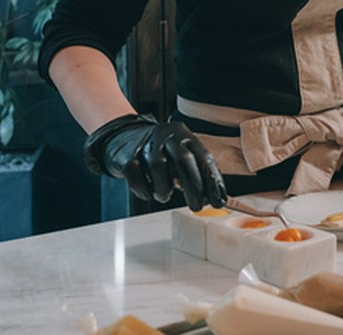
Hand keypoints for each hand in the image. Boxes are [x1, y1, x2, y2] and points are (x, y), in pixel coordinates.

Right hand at [84, 114, 226, 210]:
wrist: (123, 137)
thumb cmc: (158, 152)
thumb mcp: (179, 154)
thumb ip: (195, 171)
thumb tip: (214, 197)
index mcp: (184, 136)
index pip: (203, 158)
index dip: (213, 181)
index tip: (219, 200)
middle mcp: (167, 136)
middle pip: (184, 161)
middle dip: (193, 187)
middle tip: (197, 206)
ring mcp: (146, 145)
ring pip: (159, 168)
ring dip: (164, 189)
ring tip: (163, 195)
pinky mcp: (126, 156)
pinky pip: (137, 176)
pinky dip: (144, 189)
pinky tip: (148, 191)